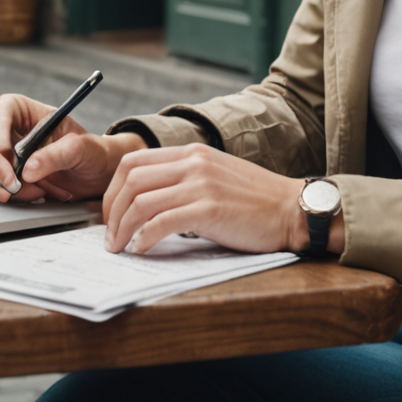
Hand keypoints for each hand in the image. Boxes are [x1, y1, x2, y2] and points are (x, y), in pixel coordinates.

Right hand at [0, 93, 142, 203]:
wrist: (92, 175)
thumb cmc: (89, 152)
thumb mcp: (79, 149)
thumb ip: (55, 155)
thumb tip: (28, 170)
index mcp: (25, 109)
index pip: (3, 110)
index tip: (6, 151)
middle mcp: (7, 125)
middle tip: (12, 184)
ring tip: (24, 192)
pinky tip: (22, 194)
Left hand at [103, 144, 318, 254]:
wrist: (293, 209)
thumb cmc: (256, 201)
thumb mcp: (216, 176)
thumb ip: (184, 180)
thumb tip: (148, 202)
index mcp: (191, 153)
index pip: (133, 161)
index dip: (113, 189)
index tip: (110, 213)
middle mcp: (193, 163)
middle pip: (130, 180)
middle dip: (111, 210)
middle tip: (108, 235)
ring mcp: (201, 185)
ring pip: (141, 202)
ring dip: (121, 228)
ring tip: (119, 246)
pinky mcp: (209, 210)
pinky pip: (162, 222)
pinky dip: (144, 237)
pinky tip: (141, 248)